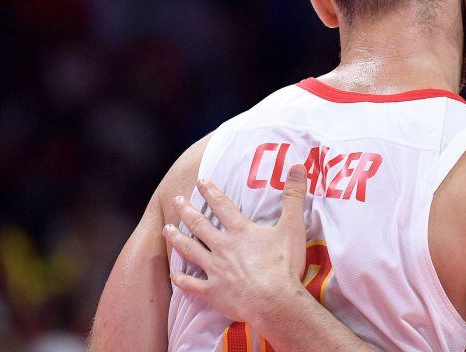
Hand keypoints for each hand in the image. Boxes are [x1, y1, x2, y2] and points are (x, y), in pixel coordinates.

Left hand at [164, 164, 309, 323]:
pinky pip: (191, 284)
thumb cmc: (284, 265)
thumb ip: (294, 196)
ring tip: (167, 229)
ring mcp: (215, 269)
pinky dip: (181, 279)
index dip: (211, 192)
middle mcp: (223, 247)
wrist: (274, 300)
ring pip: (190, 250)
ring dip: (177, 238)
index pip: (223, 206)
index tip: (201, 181)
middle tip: (175, 200)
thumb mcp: (293, 226)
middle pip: (200, 225)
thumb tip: (298, 166)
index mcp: (241, 231)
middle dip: (186, 210)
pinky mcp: (212, 291)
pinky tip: (173, 273)